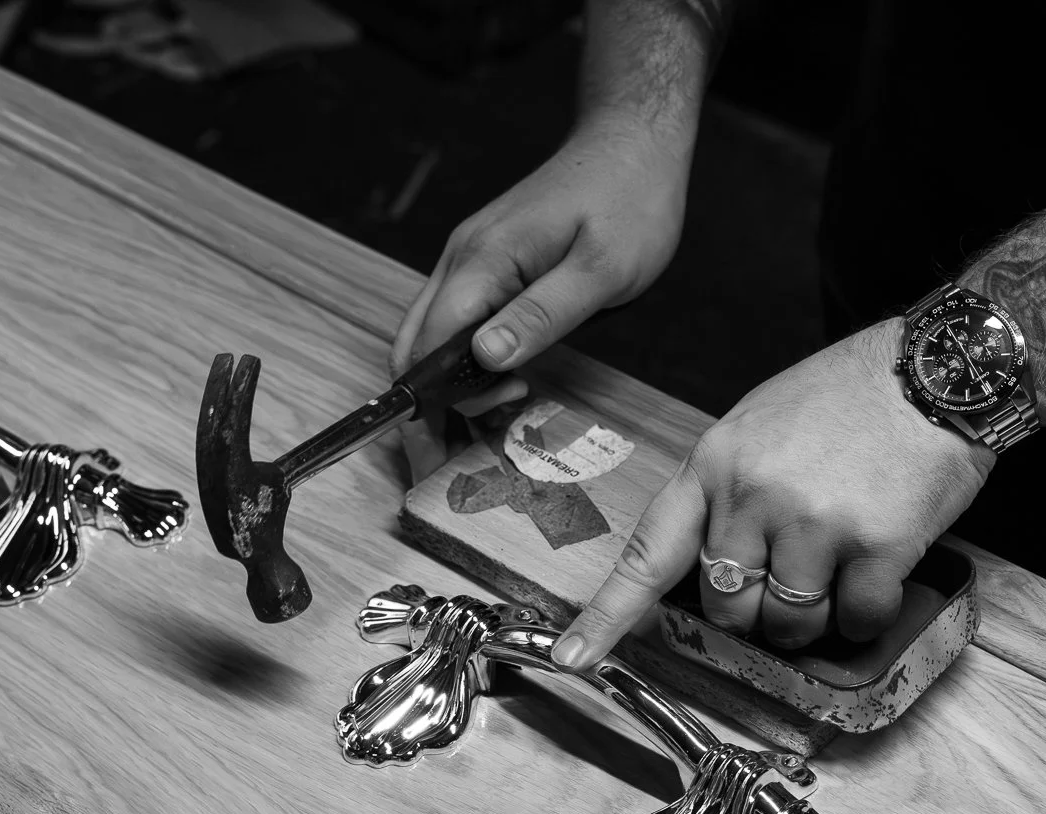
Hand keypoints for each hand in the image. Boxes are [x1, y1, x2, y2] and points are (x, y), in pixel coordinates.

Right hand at [389, 113, 691, 467]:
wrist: (632, 144)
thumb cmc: (629, 202)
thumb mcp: (599, 271)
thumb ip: (541, 316)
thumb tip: (485, 357)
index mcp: (483, 261)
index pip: (429, 345)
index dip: (438, 398)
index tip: (474, 428)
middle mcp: (463, 259)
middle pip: (413, 343)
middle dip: (430, 401)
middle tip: (475, 438)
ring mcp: (471, 258)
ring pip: (432, 333)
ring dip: (450, 381)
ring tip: (504, 405)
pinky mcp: (489, 261)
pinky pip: (458, 318)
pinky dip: (466, 357)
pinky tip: (504, 375)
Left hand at [552, 320, 993, 668]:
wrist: (940, 367)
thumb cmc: (850, 397)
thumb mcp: (760, 422)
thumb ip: (729, 490)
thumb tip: (720, 567)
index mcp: (716, 465)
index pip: (650, 552)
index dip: (608, 614)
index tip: (572, 658)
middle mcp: (754, 496)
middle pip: (725, 606)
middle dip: (752, 611)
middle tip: (790, 576)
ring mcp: (813, 523)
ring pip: (787, 626)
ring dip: (811, 618)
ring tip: (839, 566)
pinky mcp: (874, 547)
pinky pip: (853, 620)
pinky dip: (864, 613)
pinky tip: (878, 570)